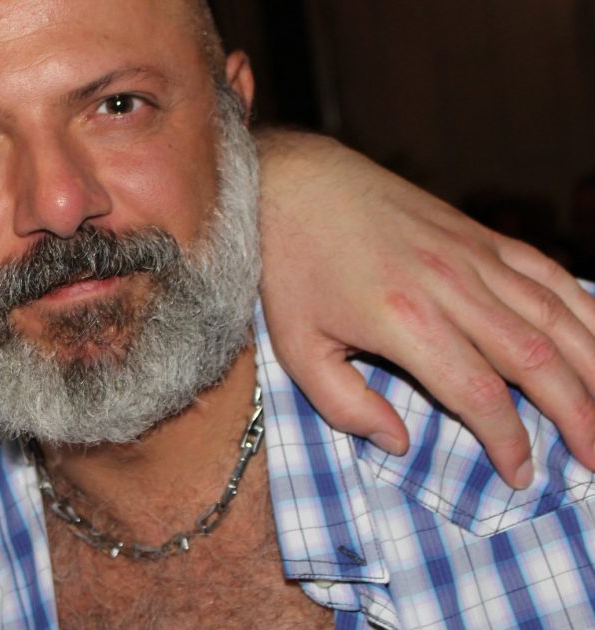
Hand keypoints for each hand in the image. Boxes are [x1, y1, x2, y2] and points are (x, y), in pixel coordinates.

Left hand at [256, 130, 594, 487]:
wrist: (294, 184)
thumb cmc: (291, 270)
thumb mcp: (297, 349)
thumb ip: (345, 405)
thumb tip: (399, 443)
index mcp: (404, 322)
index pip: (479, 394)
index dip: (510, 441)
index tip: (522, 474)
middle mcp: (451, 286)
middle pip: (537, 359)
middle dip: (577, 415)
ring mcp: (474, 256)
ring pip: (557, 316)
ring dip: (594, 368)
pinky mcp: (481, 235)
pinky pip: (549, 274)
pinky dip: (585, 309)